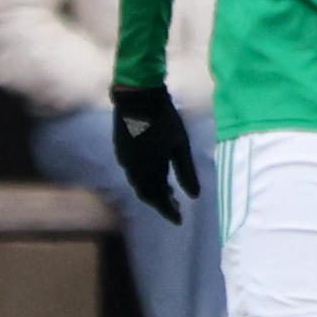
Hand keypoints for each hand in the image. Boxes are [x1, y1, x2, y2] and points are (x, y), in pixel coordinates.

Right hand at [110, 84, 199, 223]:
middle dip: (161, 203)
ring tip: (170, 192)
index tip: (179, 221)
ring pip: (138, 184)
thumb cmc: (164, 117)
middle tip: (177, 207)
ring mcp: (125, 159)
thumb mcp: (180, 144)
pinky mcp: (121, 150)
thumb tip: (195, 196)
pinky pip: (133, 173)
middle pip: (147, 194)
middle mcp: (133, 168)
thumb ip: (186, 171)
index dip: (168, 211)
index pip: (157, 198)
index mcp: (148, 168)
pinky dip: (145, 179)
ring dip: (153, 191)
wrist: (137, 95)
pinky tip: (157, 175)